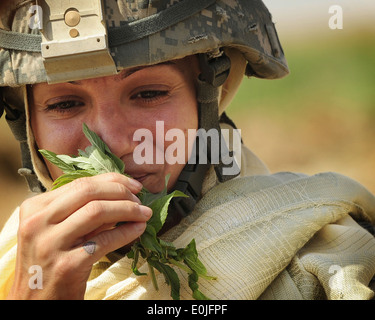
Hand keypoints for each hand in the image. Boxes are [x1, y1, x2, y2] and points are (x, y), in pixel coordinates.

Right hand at [7, 173, 151, 299]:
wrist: (36, 302)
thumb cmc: (50, 262)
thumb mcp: (59, 229)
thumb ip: (84, 210)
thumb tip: (121, 194)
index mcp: (34, 208)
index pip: (80, 183)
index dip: (112, 180)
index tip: (132, 185)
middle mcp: (37, 222)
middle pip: (89, 193)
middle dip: (121, 192)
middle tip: (139, 199)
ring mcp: (50, 244)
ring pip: (97, 211)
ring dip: (128, 210)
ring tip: (144, 213)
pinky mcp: (66, 266)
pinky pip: (104, 241)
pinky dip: (126, 232)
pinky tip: (138, 229)